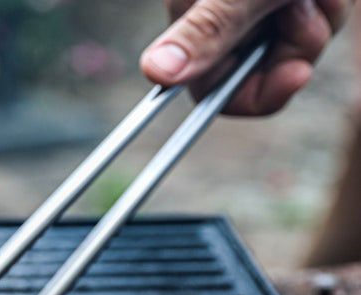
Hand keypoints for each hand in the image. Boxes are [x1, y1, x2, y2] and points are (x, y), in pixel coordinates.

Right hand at [141, 0, 351, 114]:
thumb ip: (205, 30)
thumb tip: (156, 72)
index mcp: (191, 15)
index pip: (211, 89)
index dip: (254, 94)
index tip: (294, 74)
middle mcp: (216, 16)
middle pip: (258, 71)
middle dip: (297, 48)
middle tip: (307, 11)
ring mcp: (251, 8)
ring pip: (292, 49)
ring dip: (320, 22)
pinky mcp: (281, 1)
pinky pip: (313, 24)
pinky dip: (329, 7)